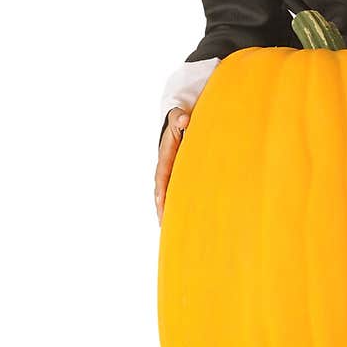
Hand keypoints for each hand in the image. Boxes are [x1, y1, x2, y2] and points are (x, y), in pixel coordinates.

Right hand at [155, 107, 190, 224]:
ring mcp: (168, 173)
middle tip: (165, 224)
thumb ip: (180, 118)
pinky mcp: (175, 176)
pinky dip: (173, 205)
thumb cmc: (178, 121)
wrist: (176, 121)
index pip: (162, 175)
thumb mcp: (177, 117)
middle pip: (161, 191)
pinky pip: (173, 193)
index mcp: (165, 156)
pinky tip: (179, 219)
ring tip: (169, 229)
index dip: (162, 189)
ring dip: (166, 210)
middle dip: (162, 207)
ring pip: (166, 195)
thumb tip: (184, 119)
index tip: (161, 202)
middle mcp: (164, 168)